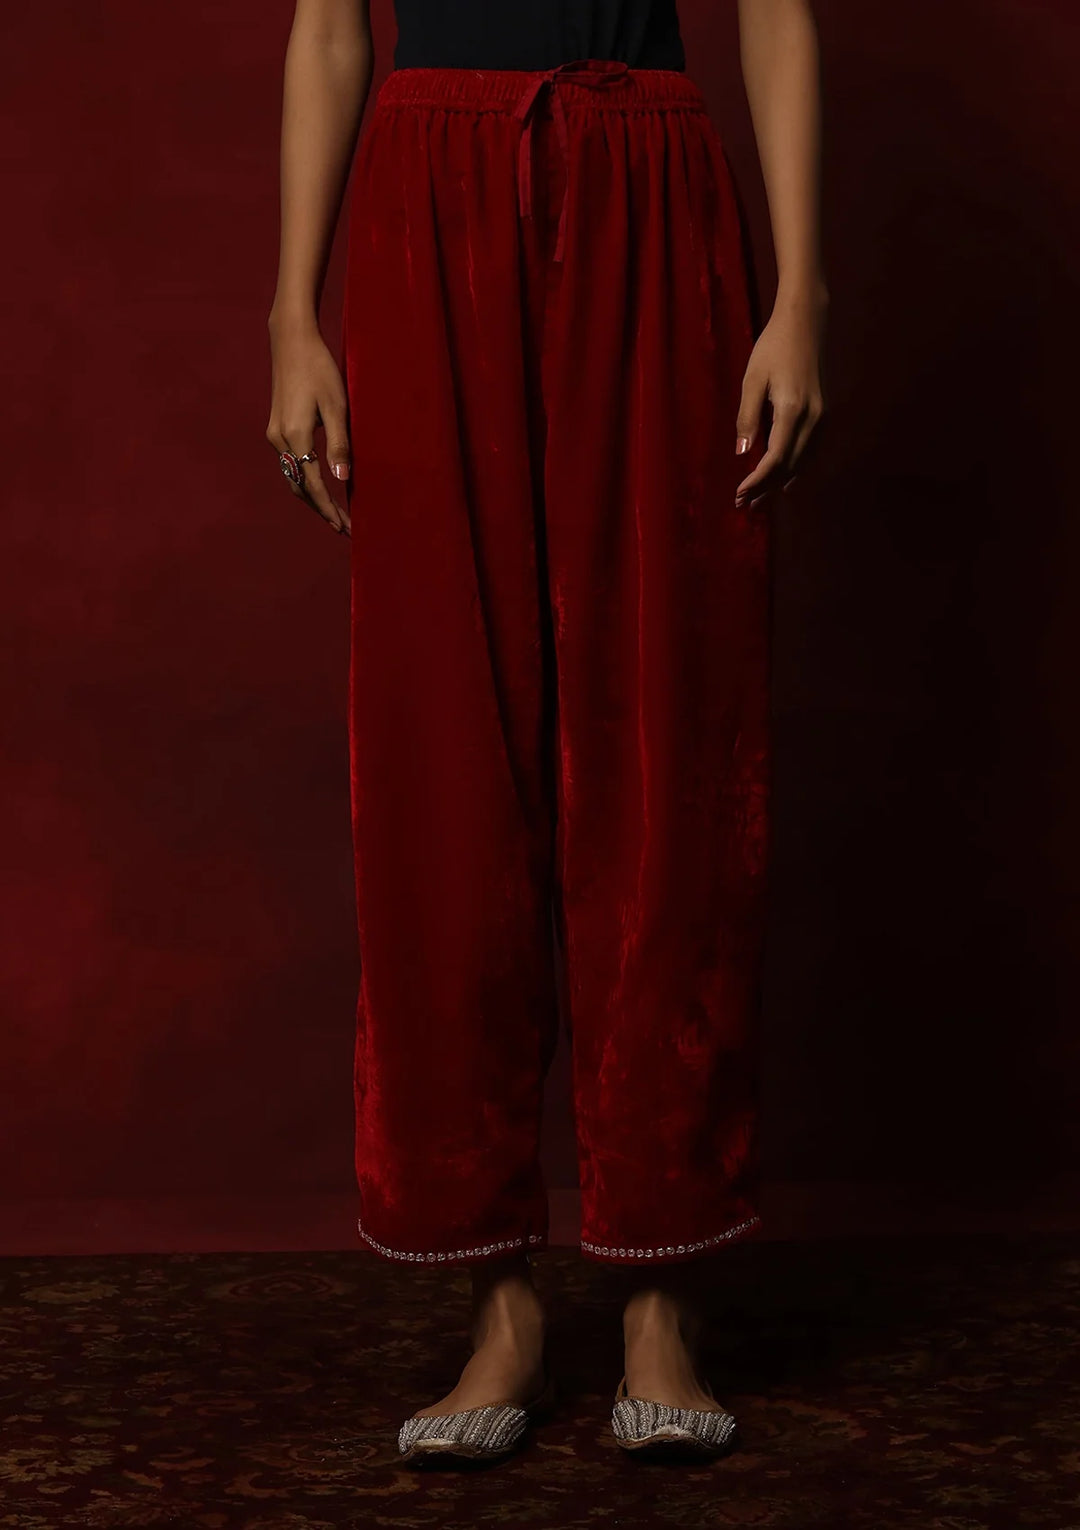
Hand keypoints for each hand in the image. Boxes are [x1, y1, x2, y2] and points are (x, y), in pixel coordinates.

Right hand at [266, 315, 351, 535]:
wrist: (291, 341)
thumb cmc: (319, 368)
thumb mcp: (337, 405)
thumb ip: (339, 443)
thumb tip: (342, 478)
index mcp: (296, 436)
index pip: (313, 485)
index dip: (330, 509)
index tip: (346, 527)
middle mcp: (280, 440)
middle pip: (299, 488)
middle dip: (321, 509)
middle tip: (344, 527)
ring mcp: (275, 434)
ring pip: (293, 477)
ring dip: (312, 498)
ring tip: (334, 514)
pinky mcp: (276, 427)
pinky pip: (290, 464)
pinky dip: (304, 481)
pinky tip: (319, 486)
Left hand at [734, 287, 827, 508]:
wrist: (806, 323)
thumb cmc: (773, 347)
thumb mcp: (752, 379)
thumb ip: (747, 418)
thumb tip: (742, 454)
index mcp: (792, 409)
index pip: (775, 458)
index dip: (757, 480)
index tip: (739, 494)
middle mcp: (812, 418)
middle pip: (789, 465)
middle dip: (766, 488)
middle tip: (744, 506)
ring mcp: (822, 417)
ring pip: (802, 462)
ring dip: (780, 482)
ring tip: (759, 500)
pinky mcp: (824, 414)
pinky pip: (810, 451)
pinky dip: (795, 469)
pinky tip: (784, 482)